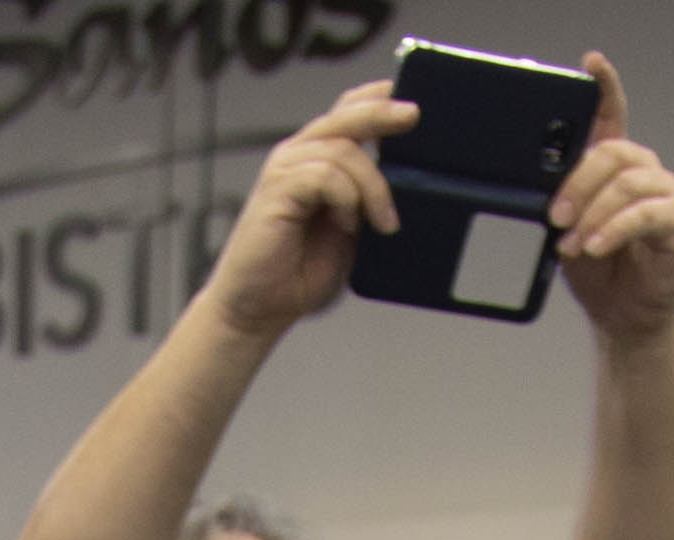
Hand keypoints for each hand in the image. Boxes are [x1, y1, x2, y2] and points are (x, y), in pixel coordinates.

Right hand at [199, 80, 412, 340]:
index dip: (377, 99)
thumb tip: (407, 177)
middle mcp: (299, 156)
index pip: (347, 111)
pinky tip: (347, 226)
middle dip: (382, 113)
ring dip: (372, 187)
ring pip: (342, 150)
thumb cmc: (300, 270)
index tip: (411, 100)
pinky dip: (345, 200)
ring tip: (382, 223)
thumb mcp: (352, 227)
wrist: (259, 306)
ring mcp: (285, 171)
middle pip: (345, 116)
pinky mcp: (277, 190)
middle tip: (413, 116)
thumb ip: (368, 197)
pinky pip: (324, 175)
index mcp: (317, 159)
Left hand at [553, 56, 673, 343]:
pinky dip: (615, 229)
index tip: (591, 63)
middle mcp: (641, 170)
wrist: (620, 316)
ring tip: (572, 243)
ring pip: (627, 183)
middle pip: (613, 151)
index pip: (611, 115)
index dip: (604, 86)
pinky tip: (596, 246)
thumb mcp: (565, 230)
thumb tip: (541, 189)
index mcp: (612, 165)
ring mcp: (662, 194)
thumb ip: (559, 201)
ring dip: (593, 212)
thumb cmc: (594, 270)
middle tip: (555, 214)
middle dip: (578, 181)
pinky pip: (646, 215)